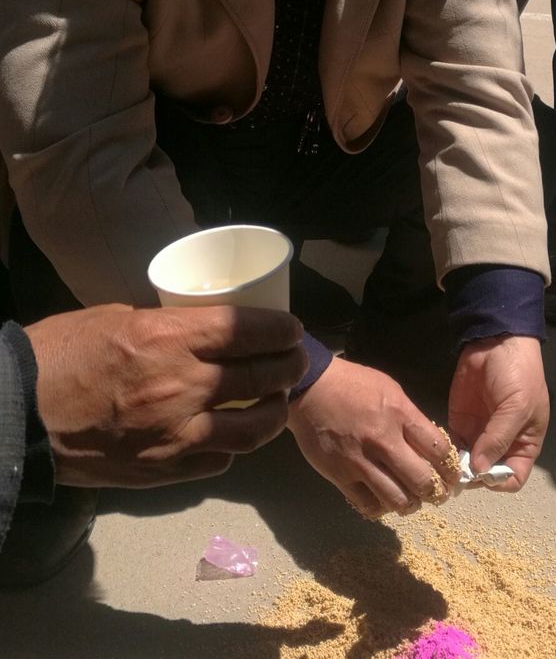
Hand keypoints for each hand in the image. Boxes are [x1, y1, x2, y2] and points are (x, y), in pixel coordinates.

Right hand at [27, 303, 307, 487]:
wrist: (18, 413)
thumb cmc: (63, 353)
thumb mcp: (119, 317)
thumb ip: (169, 327)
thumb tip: (207, 331)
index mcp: (169, 338)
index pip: (248, 330)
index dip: (281, 329)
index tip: (292, 329)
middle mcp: (182, 387)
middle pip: (261, 376)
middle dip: (290, 365)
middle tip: (297, 359)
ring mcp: (176, 435)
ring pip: (253, 428)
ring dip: (274, 412)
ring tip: (278, 400)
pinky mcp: (164, 469)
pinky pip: (219, 460)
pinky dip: (233, 446)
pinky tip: (234, 434)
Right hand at [287, 358, 459, 517]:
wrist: (310, 388)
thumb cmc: (353, 385)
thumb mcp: (390, 389)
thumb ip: (410, 418)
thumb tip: (429, 445)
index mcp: (399, 414)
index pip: (438, 449)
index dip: (450, 467)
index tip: (452, 475)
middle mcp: (383, 440)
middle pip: (422, 480)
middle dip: (436, 492)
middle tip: (437, 494)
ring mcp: (360, 461)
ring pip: (397, 499)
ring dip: (410, 505)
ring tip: (412, 501)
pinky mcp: (340, 476)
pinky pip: (367, 505)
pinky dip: (381, 509)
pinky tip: (384, 501)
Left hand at [448, 335, 548, 491]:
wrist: (496, 341)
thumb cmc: (518, 375)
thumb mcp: (517, 407)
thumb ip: (498, 439)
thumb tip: (479, 470)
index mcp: (524, 443)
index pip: (513, 477)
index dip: (500, 481)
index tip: (483, 475)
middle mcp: (501, 443)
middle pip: (487, 473)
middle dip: (473, 477)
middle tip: (456, 473)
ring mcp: (479, 433)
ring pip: (467, 462)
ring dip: (456, 467)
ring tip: (443, 466)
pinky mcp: (460, 421)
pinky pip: (452, 444)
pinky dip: (445, 452)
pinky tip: (437, 452)